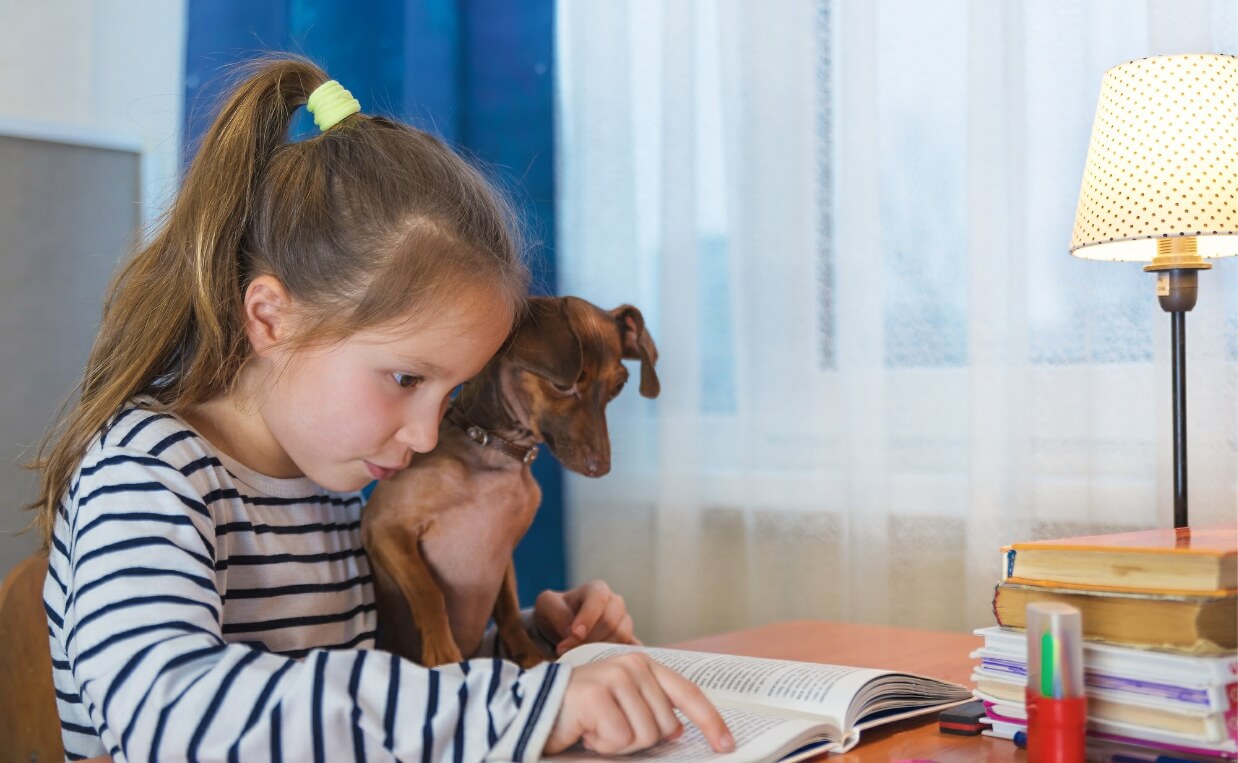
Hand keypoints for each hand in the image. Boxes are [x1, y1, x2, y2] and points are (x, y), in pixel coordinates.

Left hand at [533, 580, 638, 655]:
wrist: (559, 628)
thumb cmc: (555, 612)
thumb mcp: (547, 606)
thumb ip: (558, 615)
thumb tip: (570, 633)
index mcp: (597, 590)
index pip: (598, 600)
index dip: (587, 618)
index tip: (574, 635)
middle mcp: (615, 604)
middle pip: (611, 621)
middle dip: (590, 639)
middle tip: (570, 652)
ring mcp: (624, 623)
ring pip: (622, 637)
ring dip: (600, 651)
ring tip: (581, 658)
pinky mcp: (628, 642)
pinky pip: (631, 651)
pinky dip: (619, 658)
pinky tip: (602, 665)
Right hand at [545, 652, 734, 755]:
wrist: (535, 709)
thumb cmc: (582, 712)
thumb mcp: (623, 708)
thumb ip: (653, 712)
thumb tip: (678, 731)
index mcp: (644, 666)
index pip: (688, 694)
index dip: (711, 722)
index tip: (727, 745)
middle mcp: (633, 665)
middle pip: (665, 726)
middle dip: (639, 739)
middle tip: (610, 729)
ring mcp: (615, 677)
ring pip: (644, 735)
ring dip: (618, 743)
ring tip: (595, 728)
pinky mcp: (597, 695)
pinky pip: (619, 739)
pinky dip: (601, 744)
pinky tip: (584, 730)